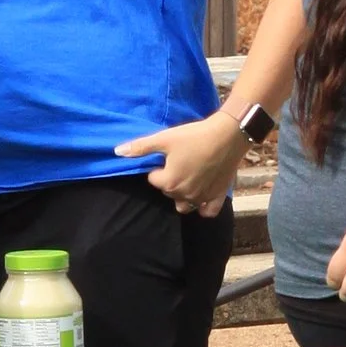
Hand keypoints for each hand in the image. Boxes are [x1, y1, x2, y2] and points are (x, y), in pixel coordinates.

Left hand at [117, 112, 245, 215]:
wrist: (228, 135)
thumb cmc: (194, 136)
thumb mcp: (164, 139)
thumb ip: (140, 147)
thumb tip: (117, 152)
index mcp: (169, 183)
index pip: (153, 180)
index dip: (158, 167)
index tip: (167, 155)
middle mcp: (184, 195)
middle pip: (169, 192)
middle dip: (170, 180)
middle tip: (179, 162)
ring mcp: (202, 198)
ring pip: (185, 205)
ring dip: (182, 195)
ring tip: (187, 178)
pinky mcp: (218, 196)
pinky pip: (208, 211)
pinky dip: (203, 207)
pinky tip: (202, 196)